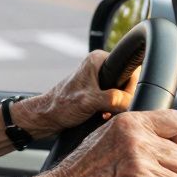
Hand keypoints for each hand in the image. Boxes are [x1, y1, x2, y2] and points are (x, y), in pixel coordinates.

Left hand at [11, 51, 135, 137]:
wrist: (46, 117)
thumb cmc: (61, 105)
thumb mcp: (91, 101)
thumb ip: (113, 99)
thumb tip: (129, 101)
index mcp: (98, 59)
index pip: (130, 69)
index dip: (129, 87)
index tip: (122, 100)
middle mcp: (98, 67)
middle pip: (126, 84)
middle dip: (121, 99)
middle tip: (109, 109)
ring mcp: (97, 80)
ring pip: (120, 94)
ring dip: (115, 107)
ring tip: (103, 113)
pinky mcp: (95, 92)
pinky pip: (112, 100)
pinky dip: (109, 110)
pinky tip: (101, 115)